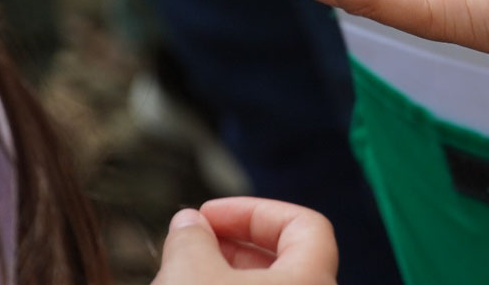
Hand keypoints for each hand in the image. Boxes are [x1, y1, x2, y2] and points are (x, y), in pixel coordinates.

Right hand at [151, 198, 336, 283]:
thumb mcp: (190, 275)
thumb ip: (191, 239)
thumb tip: (188, 222)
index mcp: (312, 280)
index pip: (304, 224)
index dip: (255, 210)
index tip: (209, 214)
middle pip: (281, 260)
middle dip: (231, 244)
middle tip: (190, 241)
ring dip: (219, 274)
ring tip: (175, 272)